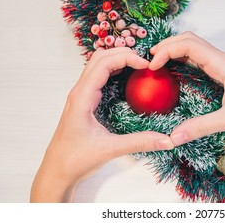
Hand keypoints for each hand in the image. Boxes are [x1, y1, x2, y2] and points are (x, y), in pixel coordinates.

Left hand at [31, 48, 173, 201]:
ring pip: (97, 65)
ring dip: (117, 60)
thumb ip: (140, 142)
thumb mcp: (110, 149)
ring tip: (138, 67)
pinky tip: (128, 80)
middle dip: (123, 53)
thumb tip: (167, 140)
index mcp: (83, 97)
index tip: (146, 66)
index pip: (104, 63)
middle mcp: (80, 91)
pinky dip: (114, 71)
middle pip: (100, 57)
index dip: (127, 58)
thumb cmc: (76, 159)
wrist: (57, 171)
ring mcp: (81, 95)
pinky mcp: (84, 101)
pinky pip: (98, 77)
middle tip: (145, 62)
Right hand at [149, 31, 224, 145]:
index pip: (188, 45)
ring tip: (158, 61)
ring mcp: (223, 63)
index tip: (153, 67)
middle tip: (149, 60)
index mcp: (222, 63)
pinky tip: (177, 69)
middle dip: (167, 45)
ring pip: (194, 46)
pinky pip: (200, 57)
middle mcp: (222, 59)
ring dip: (175, 49)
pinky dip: (184, 58)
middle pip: (189, 39)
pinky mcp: (224, 71)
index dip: (166, 51)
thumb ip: (200, 127)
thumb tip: (173, 136)